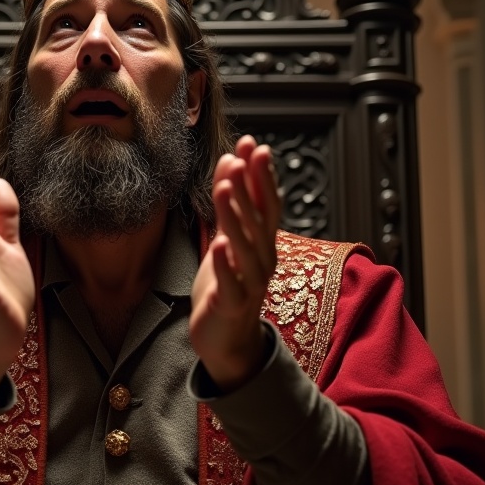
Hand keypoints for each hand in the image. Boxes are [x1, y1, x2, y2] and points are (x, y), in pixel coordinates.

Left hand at [190, 135, 281, 392]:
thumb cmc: (227, 284)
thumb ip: (230, 202)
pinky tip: (217, 244)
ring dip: (235, 218)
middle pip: (260, 220)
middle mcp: (263, 260)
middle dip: (250, 188)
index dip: (262, 175)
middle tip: (240, 158)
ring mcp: (250, 284)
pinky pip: (231, 284)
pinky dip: (224, 264)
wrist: (226, 339)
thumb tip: (232, 159)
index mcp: (262, 242)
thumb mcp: (226, 238)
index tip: (254, 145)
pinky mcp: (233, 306)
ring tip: (223, 190)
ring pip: (247, 248)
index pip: (267, 202)